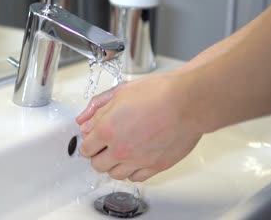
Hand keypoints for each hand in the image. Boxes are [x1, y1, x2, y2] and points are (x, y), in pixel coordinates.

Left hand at [76, 72, 203, 181]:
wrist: (187, 101)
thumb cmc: (158, 92)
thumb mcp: (120, 91)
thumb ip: (97, 107)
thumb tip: (83, 120)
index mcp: (107, 129)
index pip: (85, 148)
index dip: (87, 142)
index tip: (93, 138)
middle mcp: (120, 149)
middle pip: (97, 165)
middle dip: (98, 155)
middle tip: (105, 145)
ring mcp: (138, 160)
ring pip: (115, 174)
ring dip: (114, 165)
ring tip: (121, 152)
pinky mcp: (155, 166)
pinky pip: (136, 177)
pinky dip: (132, 171)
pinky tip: (135, 158)